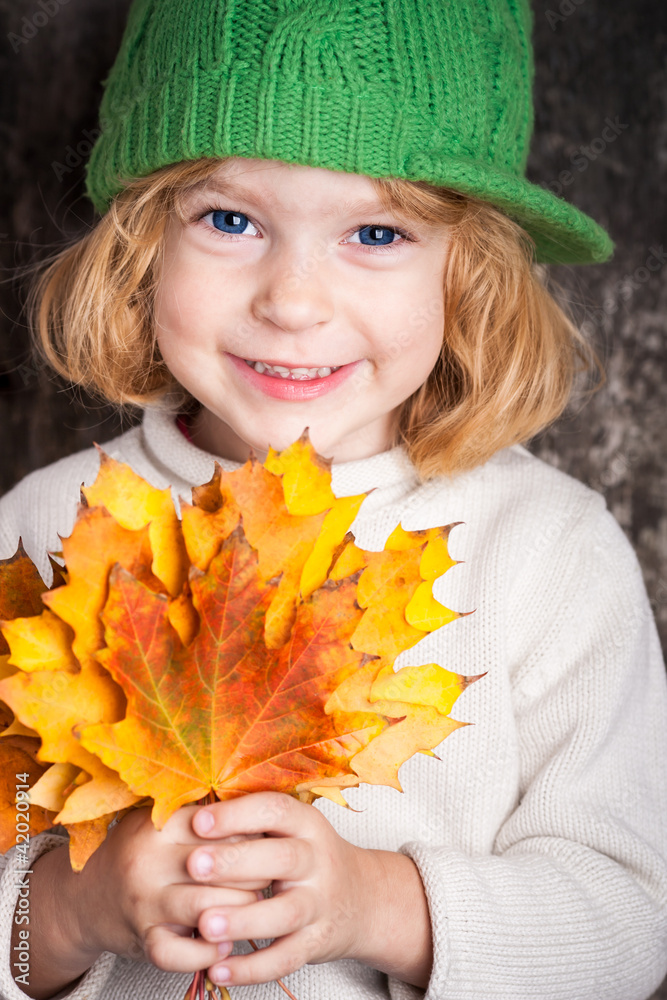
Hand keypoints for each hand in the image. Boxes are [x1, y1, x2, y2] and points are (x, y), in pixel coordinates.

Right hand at [70, 805, 264, 972]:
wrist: (84, 897)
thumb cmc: (137, 851)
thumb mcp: (159, 819)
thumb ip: (201, 812)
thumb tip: (260, 812)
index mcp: (160, 824)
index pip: (223, 826)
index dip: (251, 835)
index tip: (264, 841)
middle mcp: (149, 861)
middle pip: (222, 866)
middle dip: (255, 873)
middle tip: (268, 874)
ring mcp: (145, 903)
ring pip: (210, 908)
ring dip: (241, 912)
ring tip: (252, 907)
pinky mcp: (143, 940)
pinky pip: (182, 953)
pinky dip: (210, 952)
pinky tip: (224, 944)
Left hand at [187, 792, 432, 989]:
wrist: (363, 898)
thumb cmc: (308, 857)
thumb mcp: (292, 829)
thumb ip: (252, 821)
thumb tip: (188, 811)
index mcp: (307, 824)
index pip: (275, 811)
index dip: (237, 815)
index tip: (198, 821)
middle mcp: (318, 861)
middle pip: (282, 859)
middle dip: (236, 862)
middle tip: (194, 865)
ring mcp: (320, 904)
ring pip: (285, 913)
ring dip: (244, 920)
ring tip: (205, 925)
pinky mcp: (318, 943)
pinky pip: (286, 958)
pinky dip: (252, 968)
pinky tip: (220, 970)